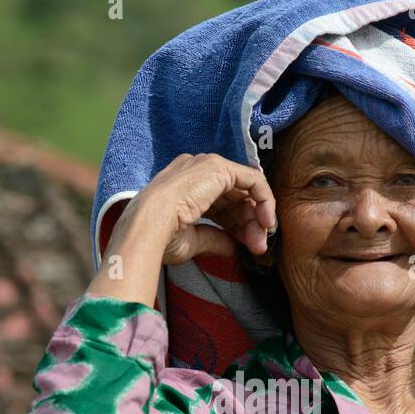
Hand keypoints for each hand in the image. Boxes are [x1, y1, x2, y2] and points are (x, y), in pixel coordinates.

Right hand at [123, 152, 276, 266]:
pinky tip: (266, 223)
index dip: (236, 226)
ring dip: (257, 218)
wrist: (149, 227)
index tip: (245, 246)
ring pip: (246, 189)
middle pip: (235, 197)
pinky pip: (254, 180)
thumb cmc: (160, 237)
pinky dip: (265, 201)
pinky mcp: (219, 168)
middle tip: (258, 247)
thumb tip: (231, 247)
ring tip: (260, 242)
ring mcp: (207, 166)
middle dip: (250, 225)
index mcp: (185, 187)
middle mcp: (196, 172)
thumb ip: (214, 239)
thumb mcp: (191, 241)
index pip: (221, 204)